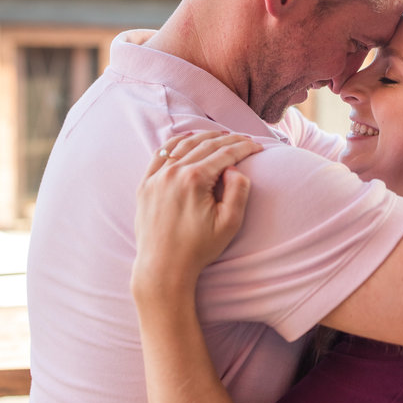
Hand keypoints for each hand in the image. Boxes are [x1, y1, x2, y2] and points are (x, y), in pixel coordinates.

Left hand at [132, 129, 262, 308]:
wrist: (162, 267)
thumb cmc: (198, 248)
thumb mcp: (229, 223)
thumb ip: (238, 191)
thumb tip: (234, 169)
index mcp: (195, 179)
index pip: (225, 153)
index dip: (244, 147)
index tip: (258, 146)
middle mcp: (173, 172)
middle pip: (206, 145)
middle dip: (229, 139)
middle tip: (245, 139)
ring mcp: (156, 177)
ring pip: (183, 145)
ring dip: (204, 136)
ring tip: (221, 135)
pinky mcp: (145, 184)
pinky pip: (160, 154)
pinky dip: (176, 143)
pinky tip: (187, 139)